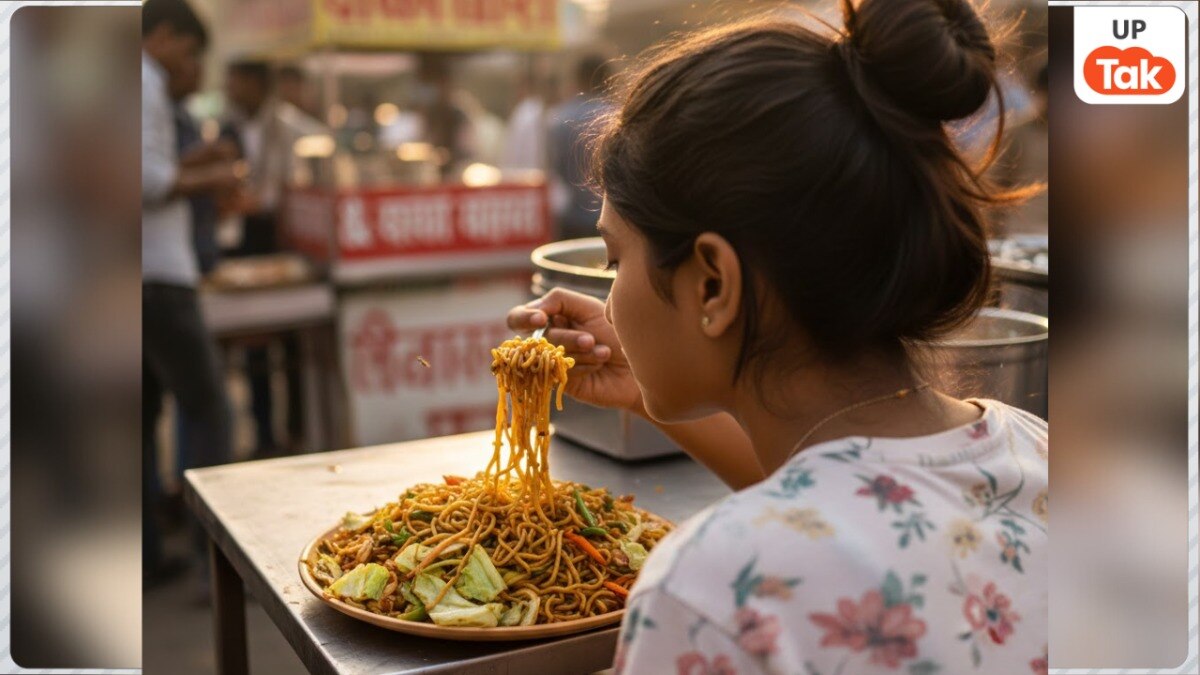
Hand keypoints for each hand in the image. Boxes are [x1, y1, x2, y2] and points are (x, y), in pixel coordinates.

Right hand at [506, 288, 642, 413]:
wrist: (639, 363)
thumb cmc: (616, 331)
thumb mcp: (589, 308)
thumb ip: (559, 299)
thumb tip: (535, 308)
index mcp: (551, 318)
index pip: (519, 317)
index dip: (524, 317)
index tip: (540, 319)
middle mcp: (548, 340)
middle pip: (537, 338)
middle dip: (567, 338)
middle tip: (590, 340)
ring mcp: (553, 363)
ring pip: (549, 357)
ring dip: (581, 353)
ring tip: (604, 353)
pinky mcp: (562, 382)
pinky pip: (560, 374)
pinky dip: (583, 367)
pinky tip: (599, 366)